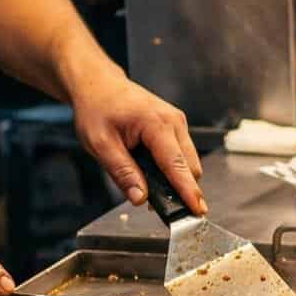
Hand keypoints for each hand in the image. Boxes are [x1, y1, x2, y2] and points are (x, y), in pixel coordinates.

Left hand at [71, 71, 204, 214]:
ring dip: (176, 179)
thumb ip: (122, 172)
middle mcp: (174, 121)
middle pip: (190, 166)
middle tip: (163, 209)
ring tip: (150, 188)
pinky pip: (182, 153)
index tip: (197, 210)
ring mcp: (178, 122)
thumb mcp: (100, 144)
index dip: (188, 190)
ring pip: (189, 161)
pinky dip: (172, 168)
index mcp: (156, 124)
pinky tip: (152, 172)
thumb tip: (140, 198)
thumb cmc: (97, 109)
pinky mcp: (176, 126)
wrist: (99, 85)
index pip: (176, 165)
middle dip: (182, 189)